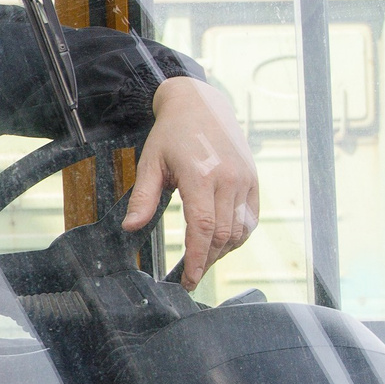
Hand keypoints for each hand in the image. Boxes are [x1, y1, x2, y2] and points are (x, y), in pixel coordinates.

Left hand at [123, 76, 258, 289]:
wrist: (200, 104)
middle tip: (190, 276)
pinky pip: (250, 218)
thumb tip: (131, 227)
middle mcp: (229, 179)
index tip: (189, 279)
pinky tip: (221, 243)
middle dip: (207, 261)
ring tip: (203, 261)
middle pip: (223, 235)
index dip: (197, 258)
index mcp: (201, 176)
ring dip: (223, 252)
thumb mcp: (150, 163)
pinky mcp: (253, 180)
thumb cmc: (172, 134)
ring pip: (240, 230)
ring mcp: (245, 180)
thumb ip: (143, 198)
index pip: (203, 228)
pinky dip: (238, 236)